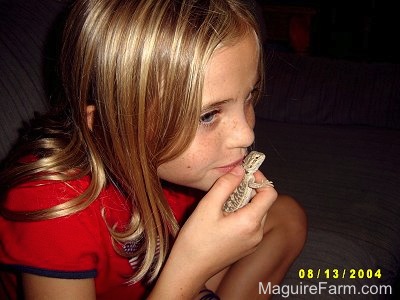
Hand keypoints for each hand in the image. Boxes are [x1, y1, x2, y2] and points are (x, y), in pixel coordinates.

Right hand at [151, 166, 276, 298]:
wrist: (189, 269)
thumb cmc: (195, 240)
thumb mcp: (207, 206)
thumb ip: (226, 184)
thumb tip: (240, 169)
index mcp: (250, 222)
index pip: (270, 193)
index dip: (259, 179)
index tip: (244, 173)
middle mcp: (257, 233)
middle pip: (264, 203)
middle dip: (250, 190)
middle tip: (230, 185)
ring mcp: (254, 242)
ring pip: (258, 213)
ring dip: (246, 202)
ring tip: (224, 201)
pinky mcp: (247, 248)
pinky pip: (252, 224)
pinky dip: (243, 214)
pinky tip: (224, 215)